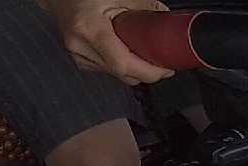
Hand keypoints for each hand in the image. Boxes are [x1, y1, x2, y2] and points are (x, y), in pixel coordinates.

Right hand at [41, 0, 174, 85]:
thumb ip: (144, 6)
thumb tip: (168, 21)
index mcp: (90, 29)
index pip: (122, 63)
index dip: (148, 71)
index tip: (166, 69)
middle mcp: (81, 48)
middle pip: (121, 74)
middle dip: (146, 72)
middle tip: (164, 63)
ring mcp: (79, 57)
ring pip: (116, 75)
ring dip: (134, 70)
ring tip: (148, 55)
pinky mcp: (81, 61)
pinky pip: (108, 70)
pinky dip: (122, 65)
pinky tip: (129, 53)